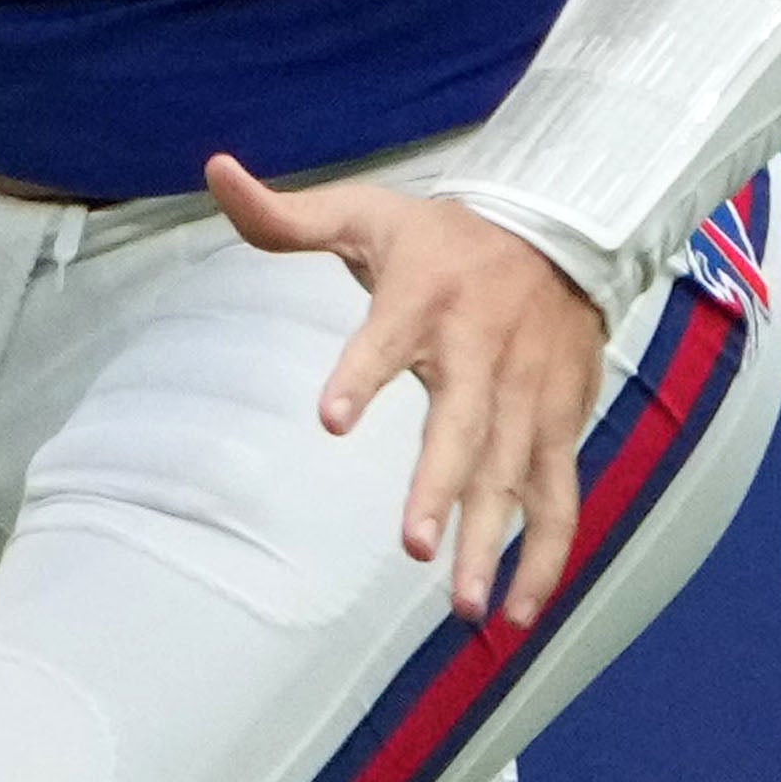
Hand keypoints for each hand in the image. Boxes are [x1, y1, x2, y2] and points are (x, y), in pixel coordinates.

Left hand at [206, 159, 617, 634]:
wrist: (565, 229)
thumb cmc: (443, 236)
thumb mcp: (367, 212)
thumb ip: (287, 215)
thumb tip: (215, 171)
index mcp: (426, 299)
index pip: (387, 337)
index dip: (360, 374)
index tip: (330, 419)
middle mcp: (483, 350)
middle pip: (464, 427)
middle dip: (440, 488)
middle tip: (411, 547)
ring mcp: (530, 393)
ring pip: (517, 475)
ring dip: (497, 544)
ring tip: (469, 608)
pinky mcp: (562, 421)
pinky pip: (558, 494)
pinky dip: (548, 553)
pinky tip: (521, 610)